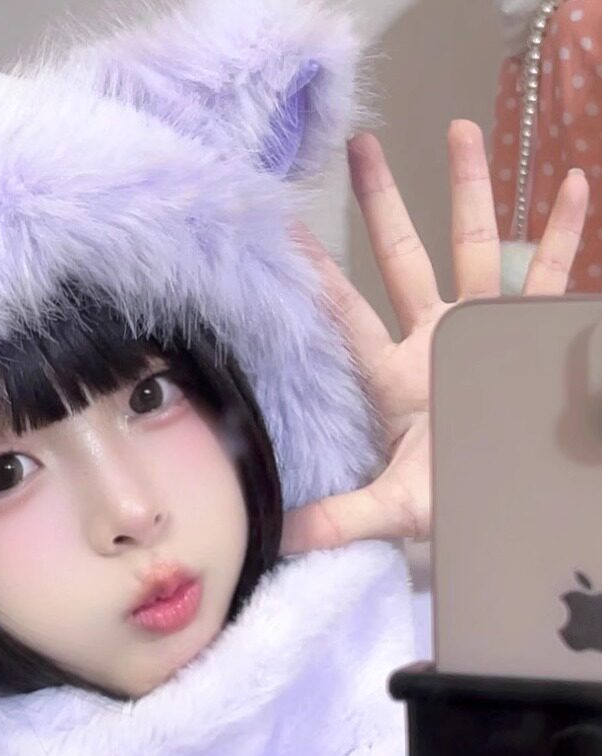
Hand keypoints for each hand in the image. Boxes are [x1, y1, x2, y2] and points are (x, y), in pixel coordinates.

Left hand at [280, 120, 588, 556]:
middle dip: (384, 204)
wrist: (507, 504)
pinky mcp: (529, 333)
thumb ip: (339, 517)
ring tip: (461, 130)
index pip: (344, 315)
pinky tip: (571, 184)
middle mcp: (431, 340)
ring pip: (475, 247)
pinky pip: (551, 275)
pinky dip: (564, 234)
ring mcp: (481, 331)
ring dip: (470, 191)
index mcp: (393, 375)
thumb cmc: (447, 501)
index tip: (284, 230)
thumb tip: (276, 535)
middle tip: (360, 147)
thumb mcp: (395, 508)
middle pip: (401, 259)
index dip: (317, 274)